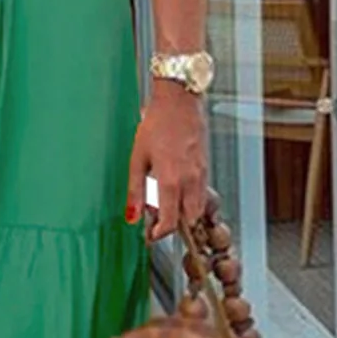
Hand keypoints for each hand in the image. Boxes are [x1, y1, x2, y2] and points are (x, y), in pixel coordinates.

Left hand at [126, 81, 208, 243]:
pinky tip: (176, 191)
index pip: (171, 222)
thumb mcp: (137, 158)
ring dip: (184, 214)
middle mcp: (190, 181)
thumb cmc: (157, 125)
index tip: (150, 235)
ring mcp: (201, 174)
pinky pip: (202, 193)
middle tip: (157, 221)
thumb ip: (135, 190)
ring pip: (198, 209)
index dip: (160, 234)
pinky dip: (191, 200)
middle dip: (174, 226)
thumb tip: (131, 217)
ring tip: (166, 206)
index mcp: (171, 180)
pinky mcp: (206, 168)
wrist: (179, 102)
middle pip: (188, 220)